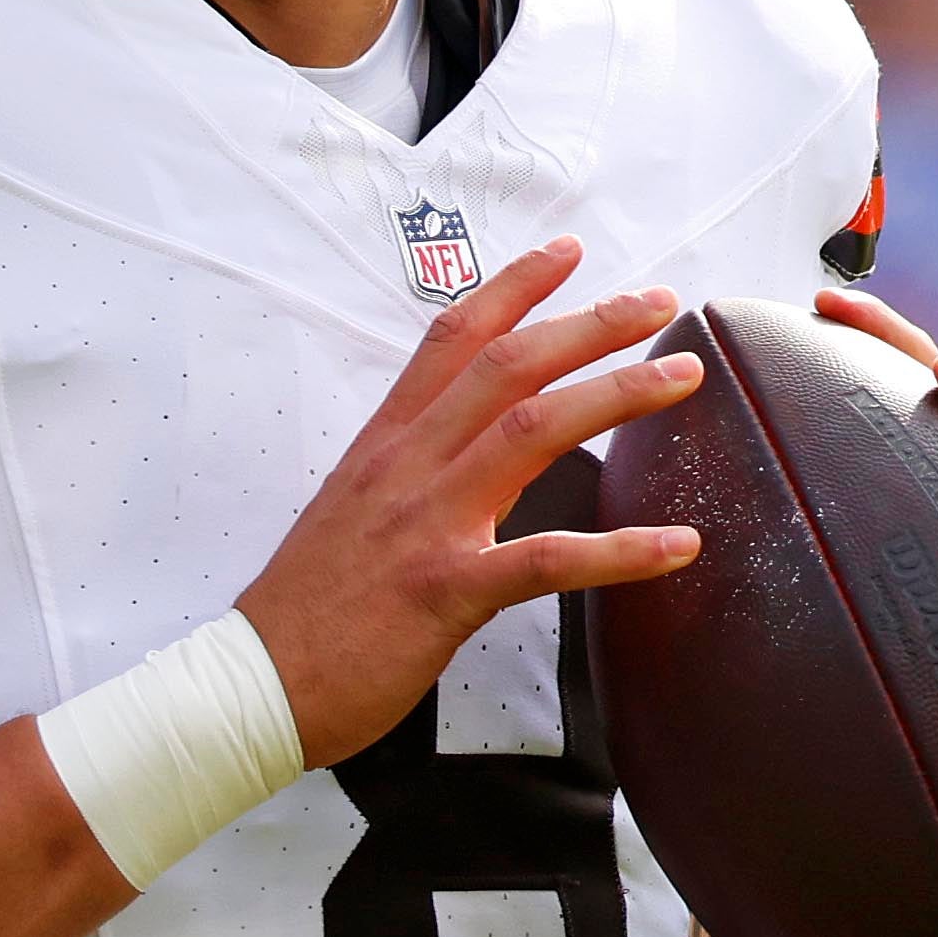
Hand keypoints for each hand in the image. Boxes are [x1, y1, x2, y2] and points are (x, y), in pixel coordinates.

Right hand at [236, 239, 708, 764]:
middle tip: (657, 303)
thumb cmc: (304, 610)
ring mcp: (427, 523)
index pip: (452, 338)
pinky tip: (677, 544)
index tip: (566, 254)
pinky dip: (621, 550)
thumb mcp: (351, 512)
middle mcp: (408, 466)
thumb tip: (465, 457)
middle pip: (509, 366)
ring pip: (534, 430)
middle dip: (590, 324)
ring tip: (681, 378)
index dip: (513, 289)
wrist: (256, 682)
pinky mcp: (447, 591)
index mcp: (385, 445)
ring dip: (617, 393)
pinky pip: (547, 559)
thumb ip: (411, 474)